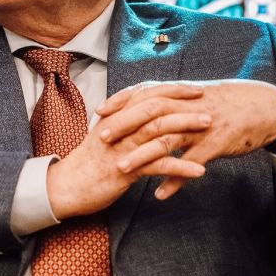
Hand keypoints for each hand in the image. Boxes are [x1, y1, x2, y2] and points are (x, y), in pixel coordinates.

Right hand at [45, 83, 209, 218]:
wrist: (66, 186)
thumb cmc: (88, 164)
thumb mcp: (104, 137)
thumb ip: (122, 125)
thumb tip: (142, 117)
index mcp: (115, 116)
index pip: (146, 94)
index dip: (171, 90)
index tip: (194, 89)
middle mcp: (119, 127)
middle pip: (155, 107)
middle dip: (184, 105)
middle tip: (209, 105)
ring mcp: (122, 147)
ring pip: (158, 131)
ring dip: (187, 128)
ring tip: (210, 129)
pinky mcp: (124, 169)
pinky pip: (157, 165)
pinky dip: (181, 167)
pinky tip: (200, 171)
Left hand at [97, 80, 275, 198]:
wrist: (264, 109)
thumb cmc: (227, 104)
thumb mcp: (197, 96)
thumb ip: (172, 99)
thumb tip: (146, 103)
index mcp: (181, 94)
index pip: (144, 92)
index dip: (121, 101)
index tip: (99, 110)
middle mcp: (188, 107)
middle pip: (150, 112)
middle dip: (124, 124)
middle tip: (103, 138)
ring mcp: (202, 126)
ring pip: (167, 139)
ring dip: (143, 156)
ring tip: (122, 170)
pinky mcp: (216, 145)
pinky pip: (192, 164)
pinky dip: (175, 179)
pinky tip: (160, 194)